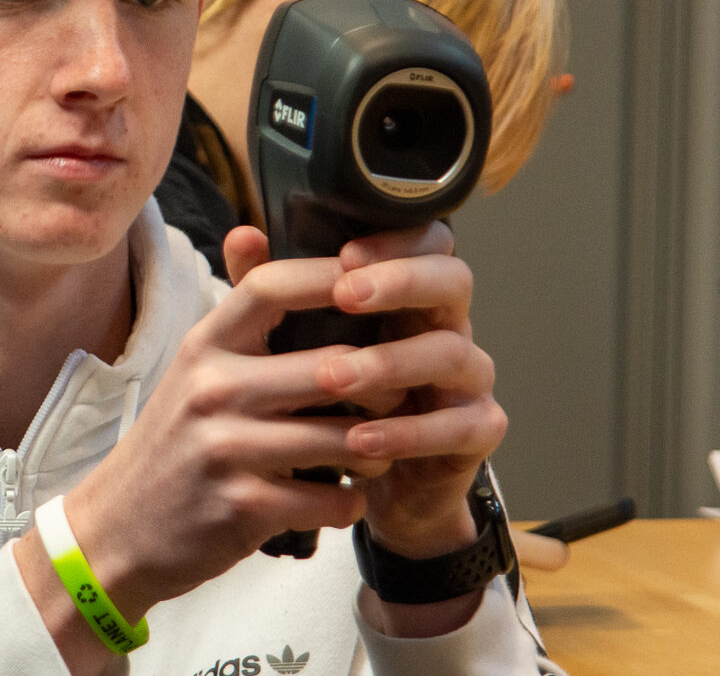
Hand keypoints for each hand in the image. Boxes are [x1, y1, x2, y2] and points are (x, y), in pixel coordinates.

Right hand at [38, 235, 388, 620]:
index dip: (332, 278)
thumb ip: (235, 310)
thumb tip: (253, 230)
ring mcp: (226, 449)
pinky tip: (344, 496)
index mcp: (205, 345)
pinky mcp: (242, 507)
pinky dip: (351, 501)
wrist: (116, 529)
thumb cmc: (173, 442)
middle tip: (403, 395)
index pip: (271, 286)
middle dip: (385, 384)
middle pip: (333, 367)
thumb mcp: (193, 368)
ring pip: (344, 437)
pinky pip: (332, 498)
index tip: (379, 283)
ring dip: (378, 449)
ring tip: (379, 451)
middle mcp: (212, 388)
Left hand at [299, 222, 502, 561]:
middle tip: (347, 295)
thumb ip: (276, 291)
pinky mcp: (477, 431)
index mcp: (412, 294)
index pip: (428, 242)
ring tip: (334, 378)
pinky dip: (408, 434)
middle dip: (401, 282)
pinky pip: (459, 426)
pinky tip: (362, 440)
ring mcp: (469, 379)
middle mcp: (448, 326)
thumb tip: (241, 236)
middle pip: (453, 281)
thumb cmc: (334, 398)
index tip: (346, 253)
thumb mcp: (299, 342)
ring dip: (391, 363)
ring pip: (452, 353)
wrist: (364, 483)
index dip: (397, 240)